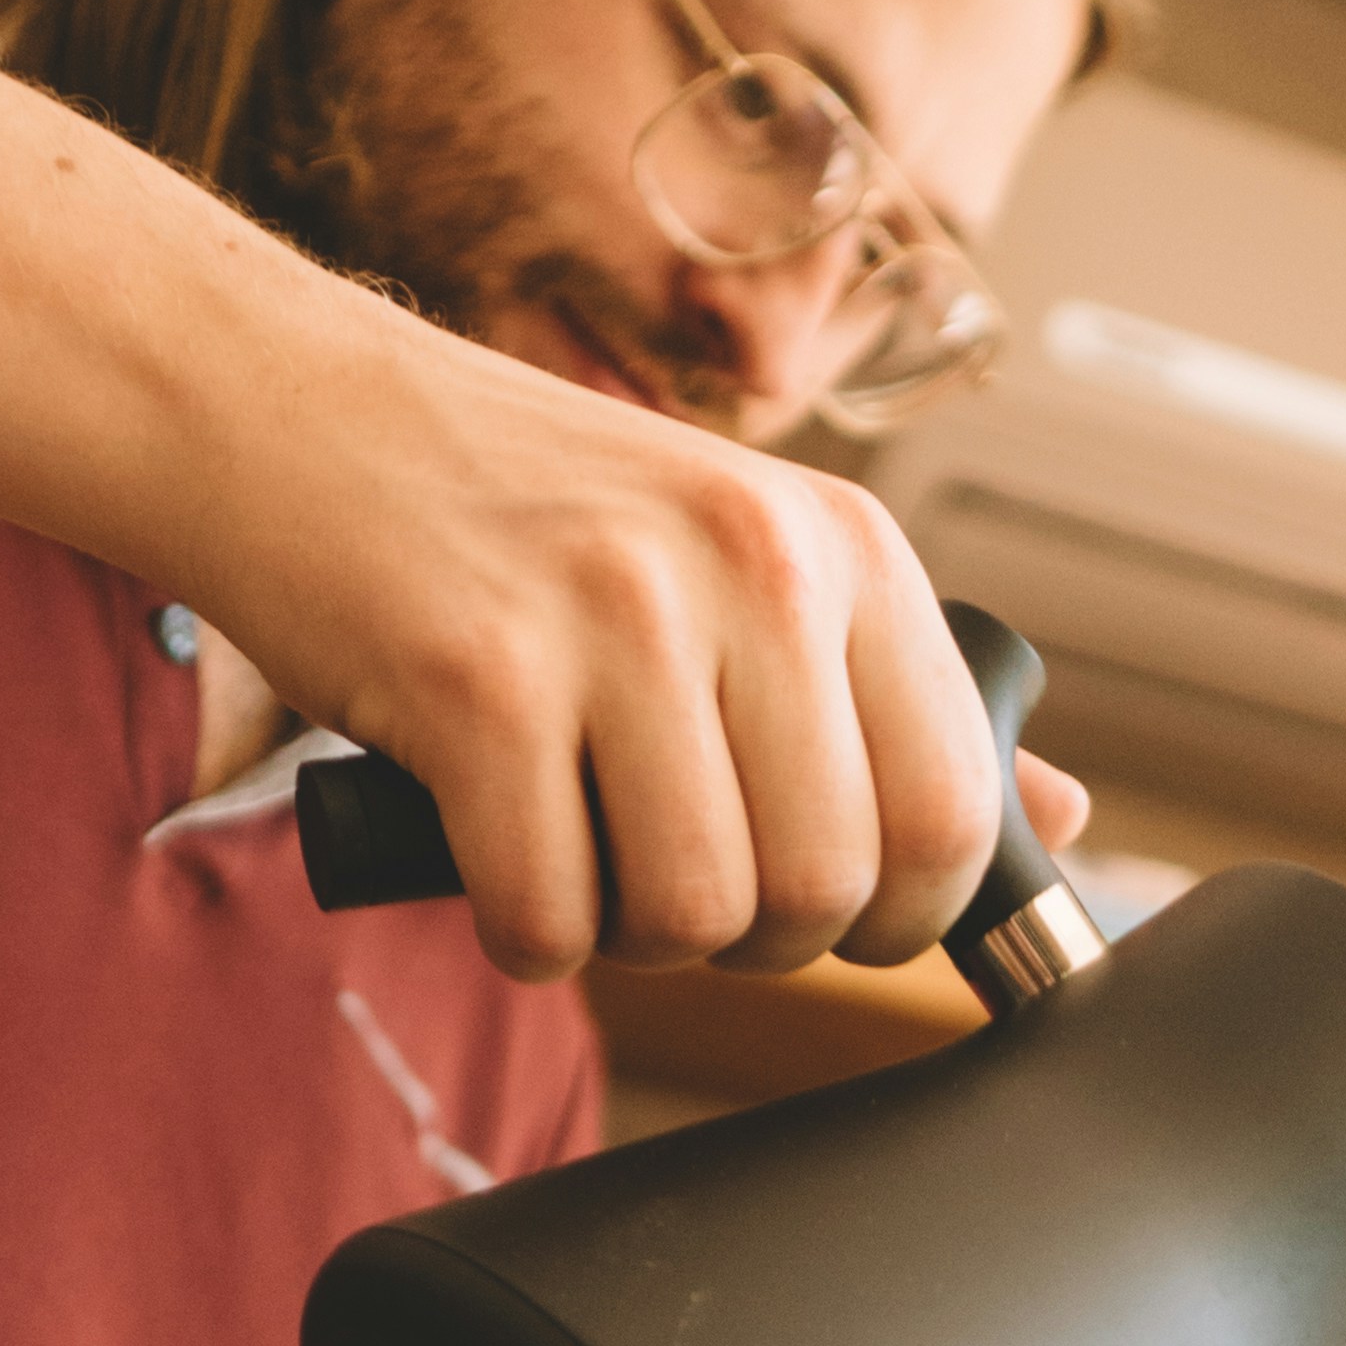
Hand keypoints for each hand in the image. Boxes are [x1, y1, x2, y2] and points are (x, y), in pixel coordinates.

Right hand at [183, 307, 1083, 985]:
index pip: (951, 817)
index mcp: (844, 543)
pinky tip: (490, 848)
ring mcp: (615, 615)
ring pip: (694, 918)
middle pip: (825, 890)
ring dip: (631, 936)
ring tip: (579, 847)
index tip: (817, 903)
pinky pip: (550, 919)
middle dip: (751, 938)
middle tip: (669, 874)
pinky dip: (521, 931)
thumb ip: (894, 695)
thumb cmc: (519, 513)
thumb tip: (1063, 822)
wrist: (282, 407)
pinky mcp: (478, 682)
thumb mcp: (744, 563)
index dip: (891, 915)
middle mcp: (753, 562)